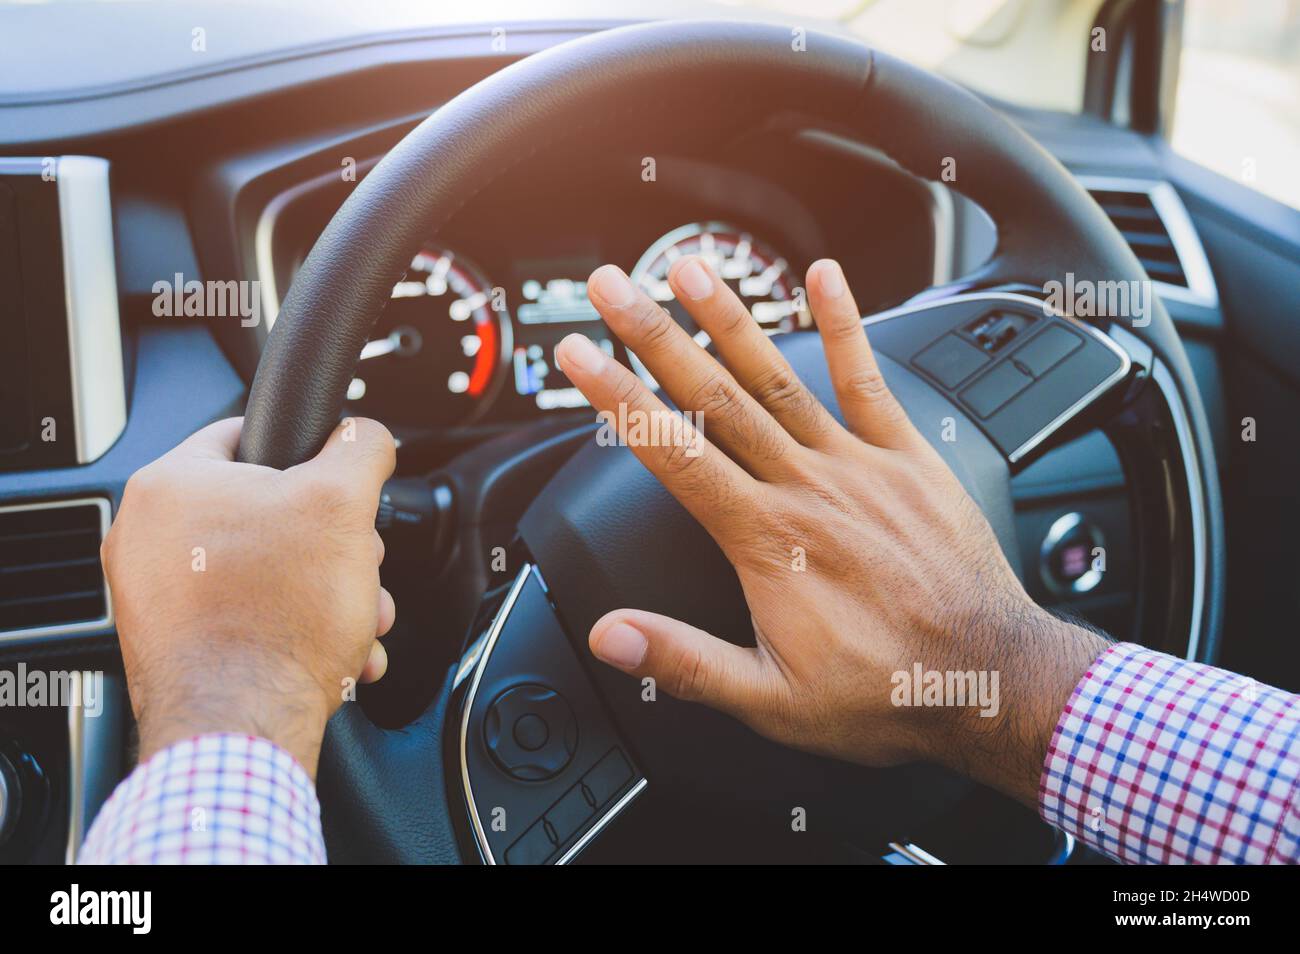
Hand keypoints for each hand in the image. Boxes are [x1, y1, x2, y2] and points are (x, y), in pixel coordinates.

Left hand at [102, 416, 396, 777]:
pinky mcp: (171, 645)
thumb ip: (359, 448)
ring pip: (262, 570)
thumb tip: (365, 435)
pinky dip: (291, 628)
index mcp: (172, 485)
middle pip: (265, 512)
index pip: (246, 434)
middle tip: (358, 565)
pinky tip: (333, 650)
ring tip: (357, 617)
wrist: (244, 727)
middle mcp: (146, 537)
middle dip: (330, 544)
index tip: (335, 481)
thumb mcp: (342, 504)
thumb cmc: (276, 620)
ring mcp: (153, 597)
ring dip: (323, 591)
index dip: (307, 454)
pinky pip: (242, 617)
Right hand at [556, 257, 1106, 805]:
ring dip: (730, 318)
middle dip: (654, 337)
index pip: (673, 452)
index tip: (578, 356)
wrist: (987, 678)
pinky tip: (826, 278)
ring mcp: (858, 465)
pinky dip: (846, 326)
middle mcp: (805, 487)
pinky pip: (869, 380)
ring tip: (689, 268)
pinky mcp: (906, 458)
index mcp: (765, 540)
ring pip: (778, 377)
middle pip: (713, 398)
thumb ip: (686, 662)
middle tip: (612, 287)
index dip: (617, 398)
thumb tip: (613, 636)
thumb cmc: (884, 692)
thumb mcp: (771, 700)